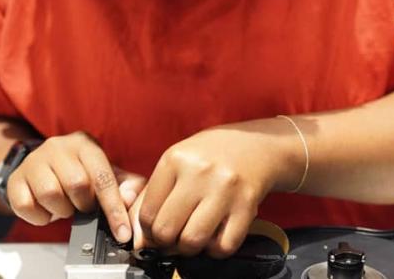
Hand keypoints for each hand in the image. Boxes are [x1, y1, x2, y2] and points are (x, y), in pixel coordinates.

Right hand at [7, 131, 145, 242]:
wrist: (42, 164)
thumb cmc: (79, 170)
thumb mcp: (105, 172)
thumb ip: (125, 185)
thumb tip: (128, 200)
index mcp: (85, 143)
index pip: (103, 177)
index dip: (114, 208)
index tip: (122, 232)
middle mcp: (58, 146)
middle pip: (77, 184)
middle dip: (84, 204)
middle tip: (83, 204)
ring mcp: (34, 160)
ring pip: (51, 194)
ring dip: (62, 210)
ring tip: (65, 204)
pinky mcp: (15, 179)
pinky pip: (27, 207)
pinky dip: (40, 217)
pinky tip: (46, 208)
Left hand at [133, 120, 287, 257]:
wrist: (254, 144)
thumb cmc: (210, 155)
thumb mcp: (177, 162)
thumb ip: (153, 195)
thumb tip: (138, 239)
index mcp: (175, 158)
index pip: (147, 212)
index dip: (147, 229)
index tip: (155, 228)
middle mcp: (199, 172)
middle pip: (166, 230)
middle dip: (165, 241)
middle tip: (173, 235)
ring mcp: (224, 189)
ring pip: (193, 241)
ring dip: (189, 248)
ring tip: (192, 234)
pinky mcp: (247, 205)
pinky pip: (223, 246)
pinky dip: (215, 249)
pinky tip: (215, 234)